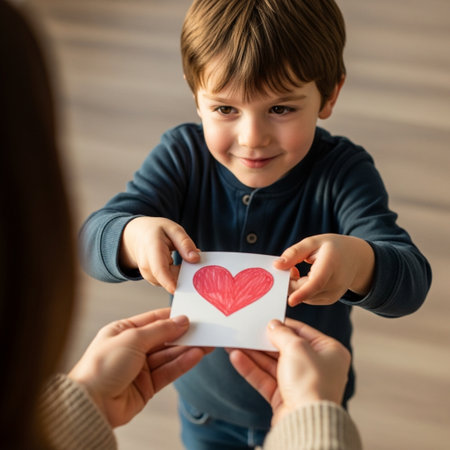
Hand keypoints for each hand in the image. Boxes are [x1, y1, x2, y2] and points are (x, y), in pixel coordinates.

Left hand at [68, 308, 206, 427]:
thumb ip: (161, 330)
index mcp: (123, 331)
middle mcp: (132, 348)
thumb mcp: (133, 338)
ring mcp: (140, 368)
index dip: (173, 317)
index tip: (192, 314)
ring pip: (169, 355)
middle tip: (205, 329)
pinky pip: (168, 371)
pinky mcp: (147, 386)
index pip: (153, 319)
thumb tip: (181, 320)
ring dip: (187, 349)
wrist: (90, 404)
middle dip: (184, 334)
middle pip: (164, 338)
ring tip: (207, 342)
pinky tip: (196, 355)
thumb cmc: (102, 366)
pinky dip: (183, 363)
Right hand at [120, 217, 199, 292]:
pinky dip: (177, 275)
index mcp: (152, 248)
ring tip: (184, 258)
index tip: (177, 289)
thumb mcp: (173, 230)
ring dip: (182, 273)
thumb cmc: (156, 231)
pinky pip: (169, 281)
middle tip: (195, 261)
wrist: (138, 235)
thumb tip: (195, 258)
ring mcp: (148, 274)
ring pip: (170, 281)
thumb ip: (185, 243)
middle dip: (185, 274)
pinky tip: (178, 264)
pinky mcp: (152, 279)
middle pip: (168, 278)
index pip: (158, 269)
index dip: (168, 281)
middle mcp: (147, 265)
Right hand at [229, 318, 350, 424]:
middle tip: (246, 331)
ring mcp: (300, 383)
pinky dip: (251, 369)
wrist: (306, 423)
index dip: (282, 325)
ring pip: (272, 364)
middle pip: (284, 348)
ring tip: (234, 343)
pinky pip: (266, 379)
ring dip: (253, 354)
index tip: (265, 319)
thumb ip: (282, 333)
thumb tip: (273, 325)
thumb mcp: (297, 347)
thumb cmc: (311, 382)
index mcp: (329, 351)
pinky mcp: (285, 397)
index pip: (302, 332)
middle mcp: (316, 367)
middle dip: (263, 341)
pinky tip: (236, 357)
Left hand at [274, 233, 373, 305]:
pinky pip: (308, 298)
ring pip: (304, 296)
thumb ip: (294, 253)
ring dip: (295, 286)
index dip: (303, 292)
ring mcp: (333, 294)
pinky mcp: (329, 300)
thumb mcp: (313, 242)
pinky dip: (301, 290)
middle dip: (289, 282)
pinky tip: (306, 278)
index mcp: (331, 264)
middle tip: (290, 267)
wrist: (356, 258)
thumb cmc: (332, 247)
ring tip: (298, 269)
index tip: (291, 300)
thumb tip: (277, 266)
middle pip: (304, 290)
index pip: (317, 282)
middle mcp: (335, 283)